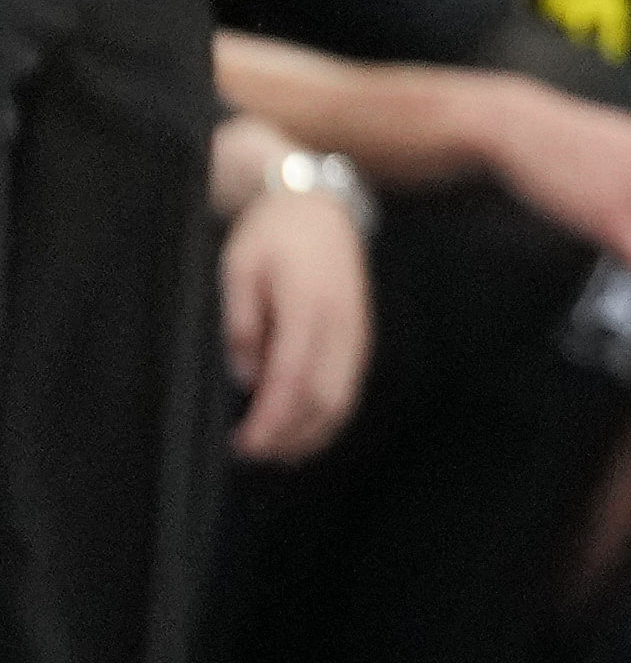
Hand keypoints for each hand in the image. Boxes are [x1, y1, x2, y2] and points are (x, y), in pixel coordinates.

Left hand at [221, 180, 370, 460]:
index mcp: (310, 308)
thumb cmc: (272, 235)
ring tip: (280, 452)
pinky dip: (330, 414)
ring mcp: (356, 331)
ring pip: (343, 398)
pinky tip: (308, 428)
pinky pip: (350, 385)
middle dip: (290, 435)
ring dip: (313, 432)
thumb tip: (246, 378)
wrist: (318, 207)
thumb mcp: (238, 271)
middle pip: (323, 398)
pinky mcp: (360, 335)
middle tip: (254, 455)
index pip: (292, 380)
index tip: (244, 443)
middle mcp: (341, 325)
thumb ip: (242, 325)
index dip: (270, 420)